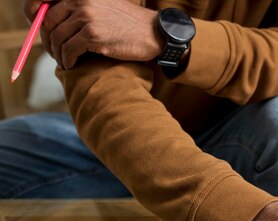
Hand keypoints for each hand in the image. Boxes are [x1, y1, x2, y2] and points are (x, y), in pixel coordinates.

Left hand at [24, 0, 162, 69]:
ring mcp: (86, 18)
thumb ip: (79, 9)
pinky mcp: (93, 36)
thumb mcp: (102, 7)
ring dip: (57, 54)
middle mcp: (80, 1)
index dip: (33, 15)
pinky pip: (69, 50)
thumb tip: (49, 22)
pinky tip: (72, 66)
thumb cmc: (128, 24)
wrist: (153, 33)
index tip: (37, 30)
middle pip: (47, 23)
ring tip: (64, 62)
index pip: (42, 1)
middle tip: (54, 53)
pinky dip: (67, 61)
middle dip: (47, 41)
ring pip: (57, 39)